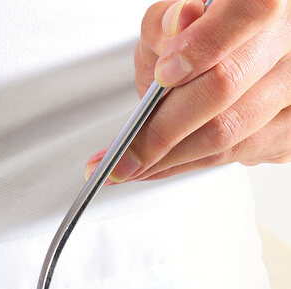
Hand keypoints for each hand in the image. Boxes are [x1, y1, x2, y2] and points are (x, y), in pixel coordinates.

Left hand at [86, 0, 290, 182]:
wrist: (219, 65)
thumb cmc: (191, 43)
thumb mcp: (166, 24)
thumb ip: (164, 22)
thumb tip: (178, 21)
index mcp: (262, 5)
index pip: (249, 13)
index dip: (204, 45)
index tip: (163, 76)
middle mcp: (289, 42)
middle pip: (227, 85)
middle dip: (163, 127)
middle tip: (123, 152)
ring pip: (230, 131)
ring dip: (170, 157)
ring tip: (130, 165)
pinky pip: (237, 155)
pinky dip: (189, 163)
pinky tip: (160, 164)